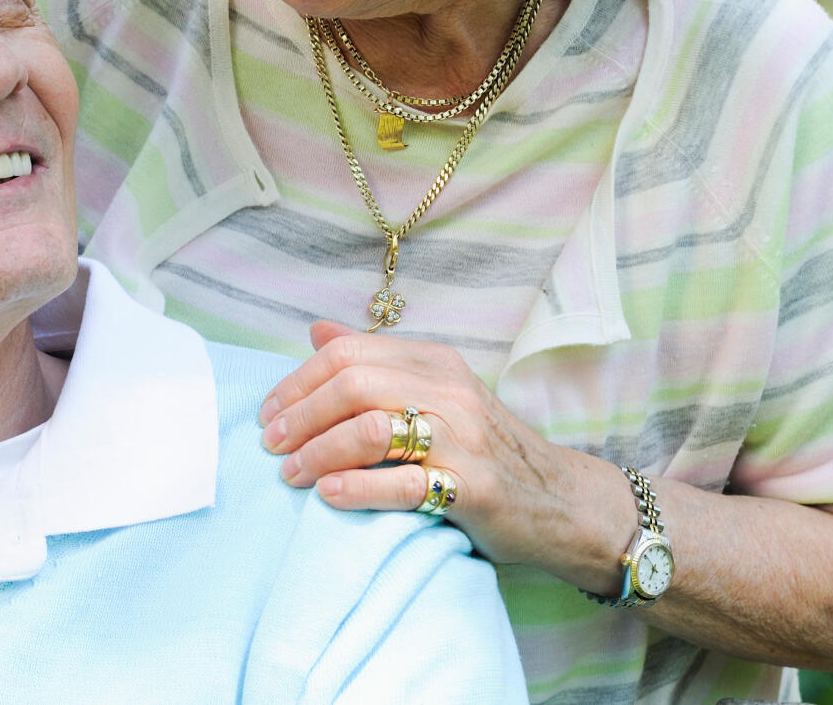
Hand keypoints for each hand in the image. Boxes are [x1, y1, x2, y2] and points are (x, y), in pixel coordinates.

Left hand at [259, 321, 608, 572]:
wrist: (563, 501)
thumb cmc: (483, 448)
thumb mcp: (435, 392)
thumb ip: (376, 361)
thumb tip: (316, 331)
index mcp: (434, 362)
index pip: (348, 355)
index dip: (298, 382)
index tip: (269, 412)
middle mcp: (448, 392)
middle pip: (353, 385)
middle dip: (301, 415)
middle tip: (271, 445)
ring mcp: (463, 439)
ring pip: (372, 429)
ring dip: (320, 452)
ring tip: (292, 473)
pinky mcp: (473, 487)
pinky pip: (403, 483)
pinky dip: (357, 488)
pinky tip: (328, 494)